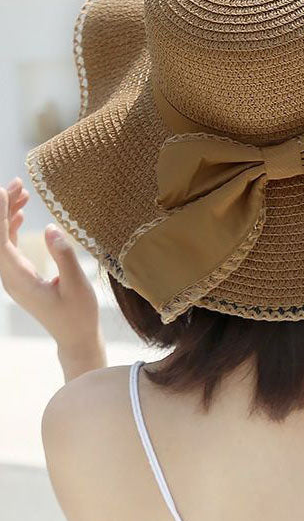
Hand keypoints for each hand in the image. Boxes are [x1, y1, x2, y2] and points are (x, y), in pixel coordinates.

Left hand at [0, 177, 102, 353]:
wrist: (75, 337)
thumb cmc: (78, 314)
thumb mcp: (76, 285)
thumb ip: (63, 256)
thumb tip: (48, 228)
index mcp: (18, 279)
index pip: (0, 241)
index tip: (1, 191)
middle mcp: (9, 277)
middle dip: (2, 208)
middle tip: (17, 183)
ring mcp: (13, 277)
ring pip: (1, 240)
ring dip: (7, 215)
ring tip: (21, 191)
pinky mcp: (20, 276)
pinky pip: (8, 246)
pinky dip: (11, 227)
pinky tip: (19, 213)